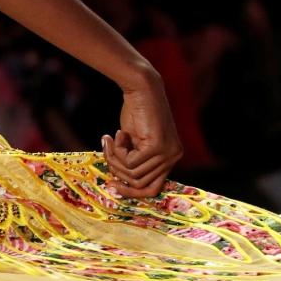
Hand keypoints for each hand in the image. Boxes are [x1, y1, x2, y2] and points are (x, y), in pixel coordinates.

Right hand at [101, 74, 181, 198]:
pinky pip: (130, 162)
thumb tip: (118, 184)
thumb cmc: (136, 112)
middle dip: (117, 170)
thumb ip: (134, 162)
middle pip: (139, 183)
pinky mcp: (157, 146)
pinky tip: (118, 133)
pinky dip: (118, 149)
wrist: (141, 88)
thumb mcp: (136, 142)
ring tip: (110, 139)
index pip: (153, 190)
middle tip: (107, 149)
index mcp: (171, 158)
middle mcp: (174, 157)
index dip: (131, 192)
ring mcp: (167, 153)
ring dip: (115, 158)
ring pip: (132, 174)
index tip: (112, 185)